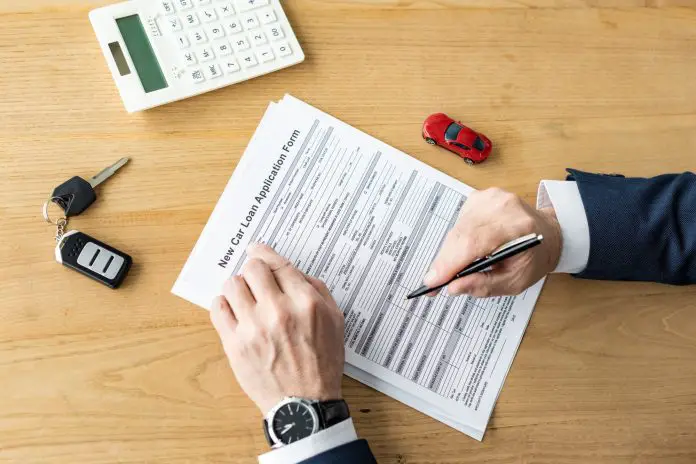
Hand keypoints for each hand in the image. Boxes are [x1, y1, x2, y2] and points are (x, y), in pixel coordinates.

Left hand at [210, 243, 344, 414]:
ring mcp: (253, 327)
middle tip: (256, 279)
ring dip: (238, 287)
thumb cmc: (322, 363)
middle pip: (253, 268)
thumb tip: (294, 273)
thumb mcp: (335, 321)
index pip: (279, 264)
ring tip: (245, 298)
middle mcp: (278, 310)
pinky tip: (233, 310)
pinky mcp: (235, 344)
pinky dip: (223, 304)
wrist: (304, 404)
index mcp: (305, 303)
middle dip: (254, 270)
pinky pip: (217, 308)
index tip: (257, 250)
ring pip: (232, 284)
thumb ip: (317, 290)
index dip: (265, 253)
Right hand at [424, 188, 561, 297]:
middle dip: (444, 262)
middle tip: (433, 282)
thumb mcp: (515, 281)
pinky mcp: (480, 196)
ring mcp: (490, 197)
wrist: (548, 233)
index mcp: (518, 226)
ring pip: (456, 230)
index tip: (432, 282)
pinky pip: (458, 223)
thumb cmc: (534, 257)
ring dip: (449, 252)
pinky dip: (456, 240)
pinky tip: (466, 249)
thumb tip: (454, 287)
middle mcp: (502, 206)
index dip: (449, 263)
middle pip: (461, 235)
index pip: (474, 243)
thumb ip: (484, 285)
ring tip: (453, 269)